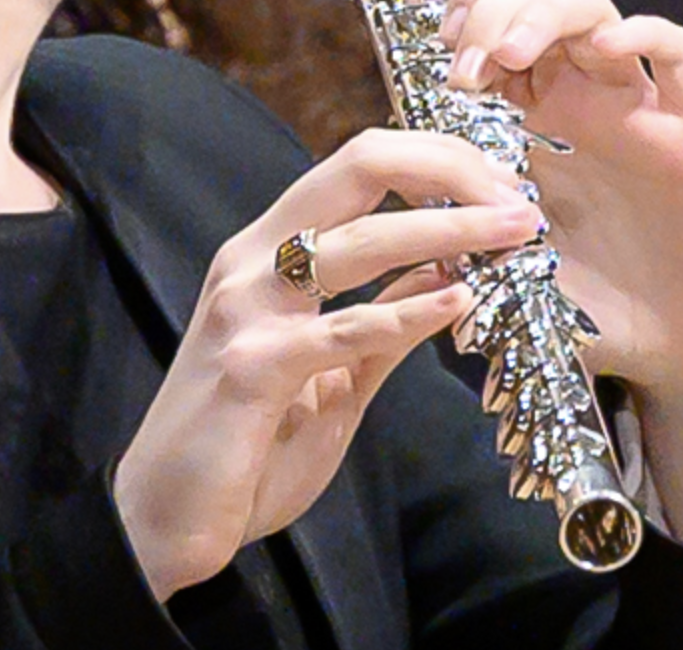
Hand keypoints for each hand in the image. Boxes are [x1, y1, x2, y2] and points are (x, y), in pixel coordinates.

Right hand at [114, 129, 526, 596]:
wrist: (164, 522)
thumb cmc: (246, 446)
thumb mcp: (335, 373)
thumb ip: (386, 321)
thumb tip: (451, 272)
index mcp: (269, 252)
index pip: (359, 166)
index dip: (438, 161)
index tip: (503, 186)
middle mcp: (252, 262)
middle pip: (358, 169)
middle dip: (450, 170)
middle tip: (518, 197)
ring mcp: (246, 311)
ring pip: (358, 241)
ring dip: (449, 230)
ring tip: (513, 234)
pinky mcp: (251, 370)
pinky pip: (341, 330)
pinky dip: (405, 312)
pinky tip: (458, 305)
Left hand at [442, 0, 682, 533]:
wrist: (682, 346)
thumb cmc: (599, 308)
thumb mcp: (511, 273)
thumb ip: (464, 250)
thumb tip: (410, 240)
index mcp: (530, 119)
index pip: (492, 24)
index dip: (461, 14)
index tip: (435, 51)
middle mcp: (579, 99)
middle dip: (489, 7)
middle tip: (464, 62)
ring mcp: (635, 107)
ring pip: (593, 9)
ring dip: (543, 13)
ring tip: (508, 55)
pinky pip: (678, 54)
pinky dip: (644, 33)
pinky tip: (609, 49)